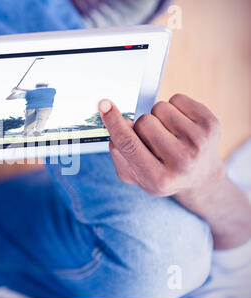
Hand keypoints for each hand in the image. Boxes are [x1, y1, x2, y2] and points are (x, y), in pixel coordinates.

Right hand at [98, 94, 250, 248]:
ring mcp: (199, 142)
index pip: (128, 144)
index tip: (104, 105)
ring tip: (167, 134)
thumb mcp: (133, 174)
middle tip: (152, 141)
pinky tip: (179, 126)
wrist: (199, 177)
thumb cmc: (160, 174)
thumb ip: (118, 151)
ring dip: (158, 118)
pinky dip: (173, 108)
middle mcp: (181, 162)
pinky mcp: (211, 124)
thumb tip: (118, 121)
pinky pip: (177, 99)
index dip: (113, 122)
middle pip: (143, 122)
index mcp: (158, 179)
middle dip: (141, 127)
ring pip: (159, 108)